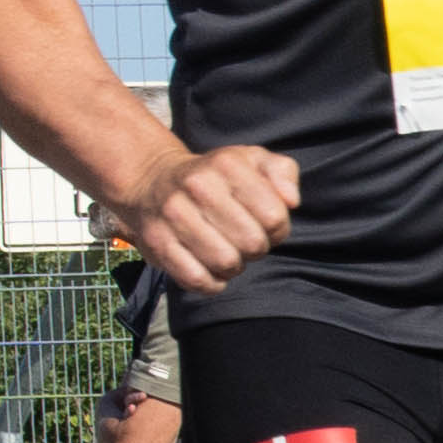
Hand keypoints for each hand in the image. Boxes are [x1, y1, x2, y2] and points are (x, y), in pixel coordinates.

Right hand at [126, 141, 304, 295]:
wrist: (152, 182)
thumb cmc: (214, 177)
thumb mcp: (251, 160)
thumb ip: (282, 173)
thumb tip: (291, 201)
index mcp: (226, 164)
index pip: (275, 217)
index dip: (278, 228)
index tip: (263, 224)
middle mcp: (197, 186)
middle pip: (253, 244)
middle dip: (255, 248)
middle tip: (242, 239)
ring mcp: (173, 215)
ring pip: (226, 263)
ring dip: (233, 266)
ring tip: (225, 251)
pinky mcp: (157, 242)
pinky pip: (196, 279)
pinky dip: (210, 282)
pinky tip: (209, 268)